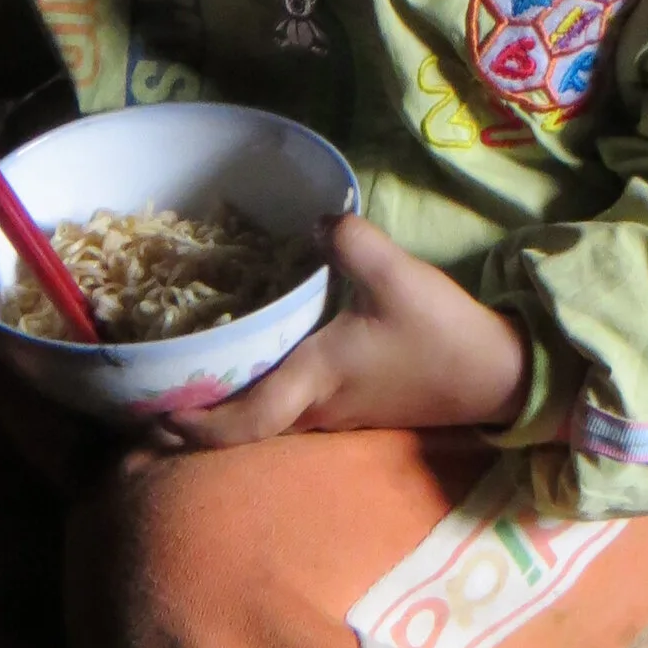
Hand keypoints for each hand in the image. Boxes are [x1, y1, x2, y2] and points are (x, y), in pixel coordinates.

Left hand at [147, 213, 529, 450]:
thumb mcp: (397, 275)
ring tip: (186, 377)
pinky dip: (256, 398)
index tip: (154, 413)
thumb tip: (313, 219)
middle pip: (240, 428)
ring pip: (263, 421)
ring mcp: (334, 416)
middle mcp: (316, 409)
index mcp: (314, 381)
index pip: (239, 422)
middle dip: (192, 421)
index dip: (192, 425)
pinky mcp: (352, 408)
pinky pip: (287, 411)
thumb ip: (349, 241)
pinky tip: (248, 364)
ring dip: (223, 409)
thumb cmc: (444, 334)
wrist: (498, 377)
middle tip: (149, 394)